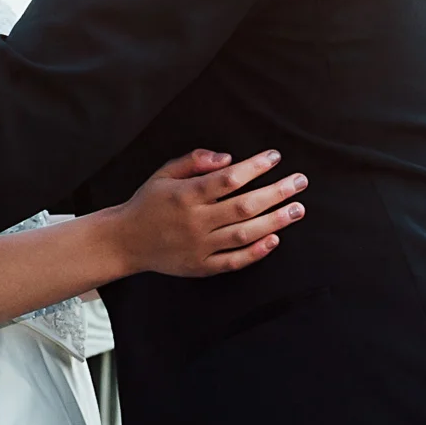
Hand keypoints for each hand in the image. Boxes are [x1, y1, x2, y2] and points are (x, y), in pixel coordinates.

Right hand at [105, 149, 305, 278]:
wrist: (125, 241)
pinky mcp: (200, 267)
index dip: (254, 167)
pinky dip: (255, 252)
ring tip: (298, 209)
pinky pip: (233, 262)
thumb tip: (229, 158)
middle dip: (276, 193)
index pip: (228, 179)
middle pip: (243, 206)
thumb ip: (194, 161)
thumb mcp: (164, 174)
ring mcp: (199, 247)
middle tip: (300, 182)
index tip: (275, 156)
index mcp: (185, 195)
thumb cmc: (149, 202)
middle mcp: (194, 221)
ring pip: (243, 234)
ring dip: (274, 221)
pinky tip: (275, 239)